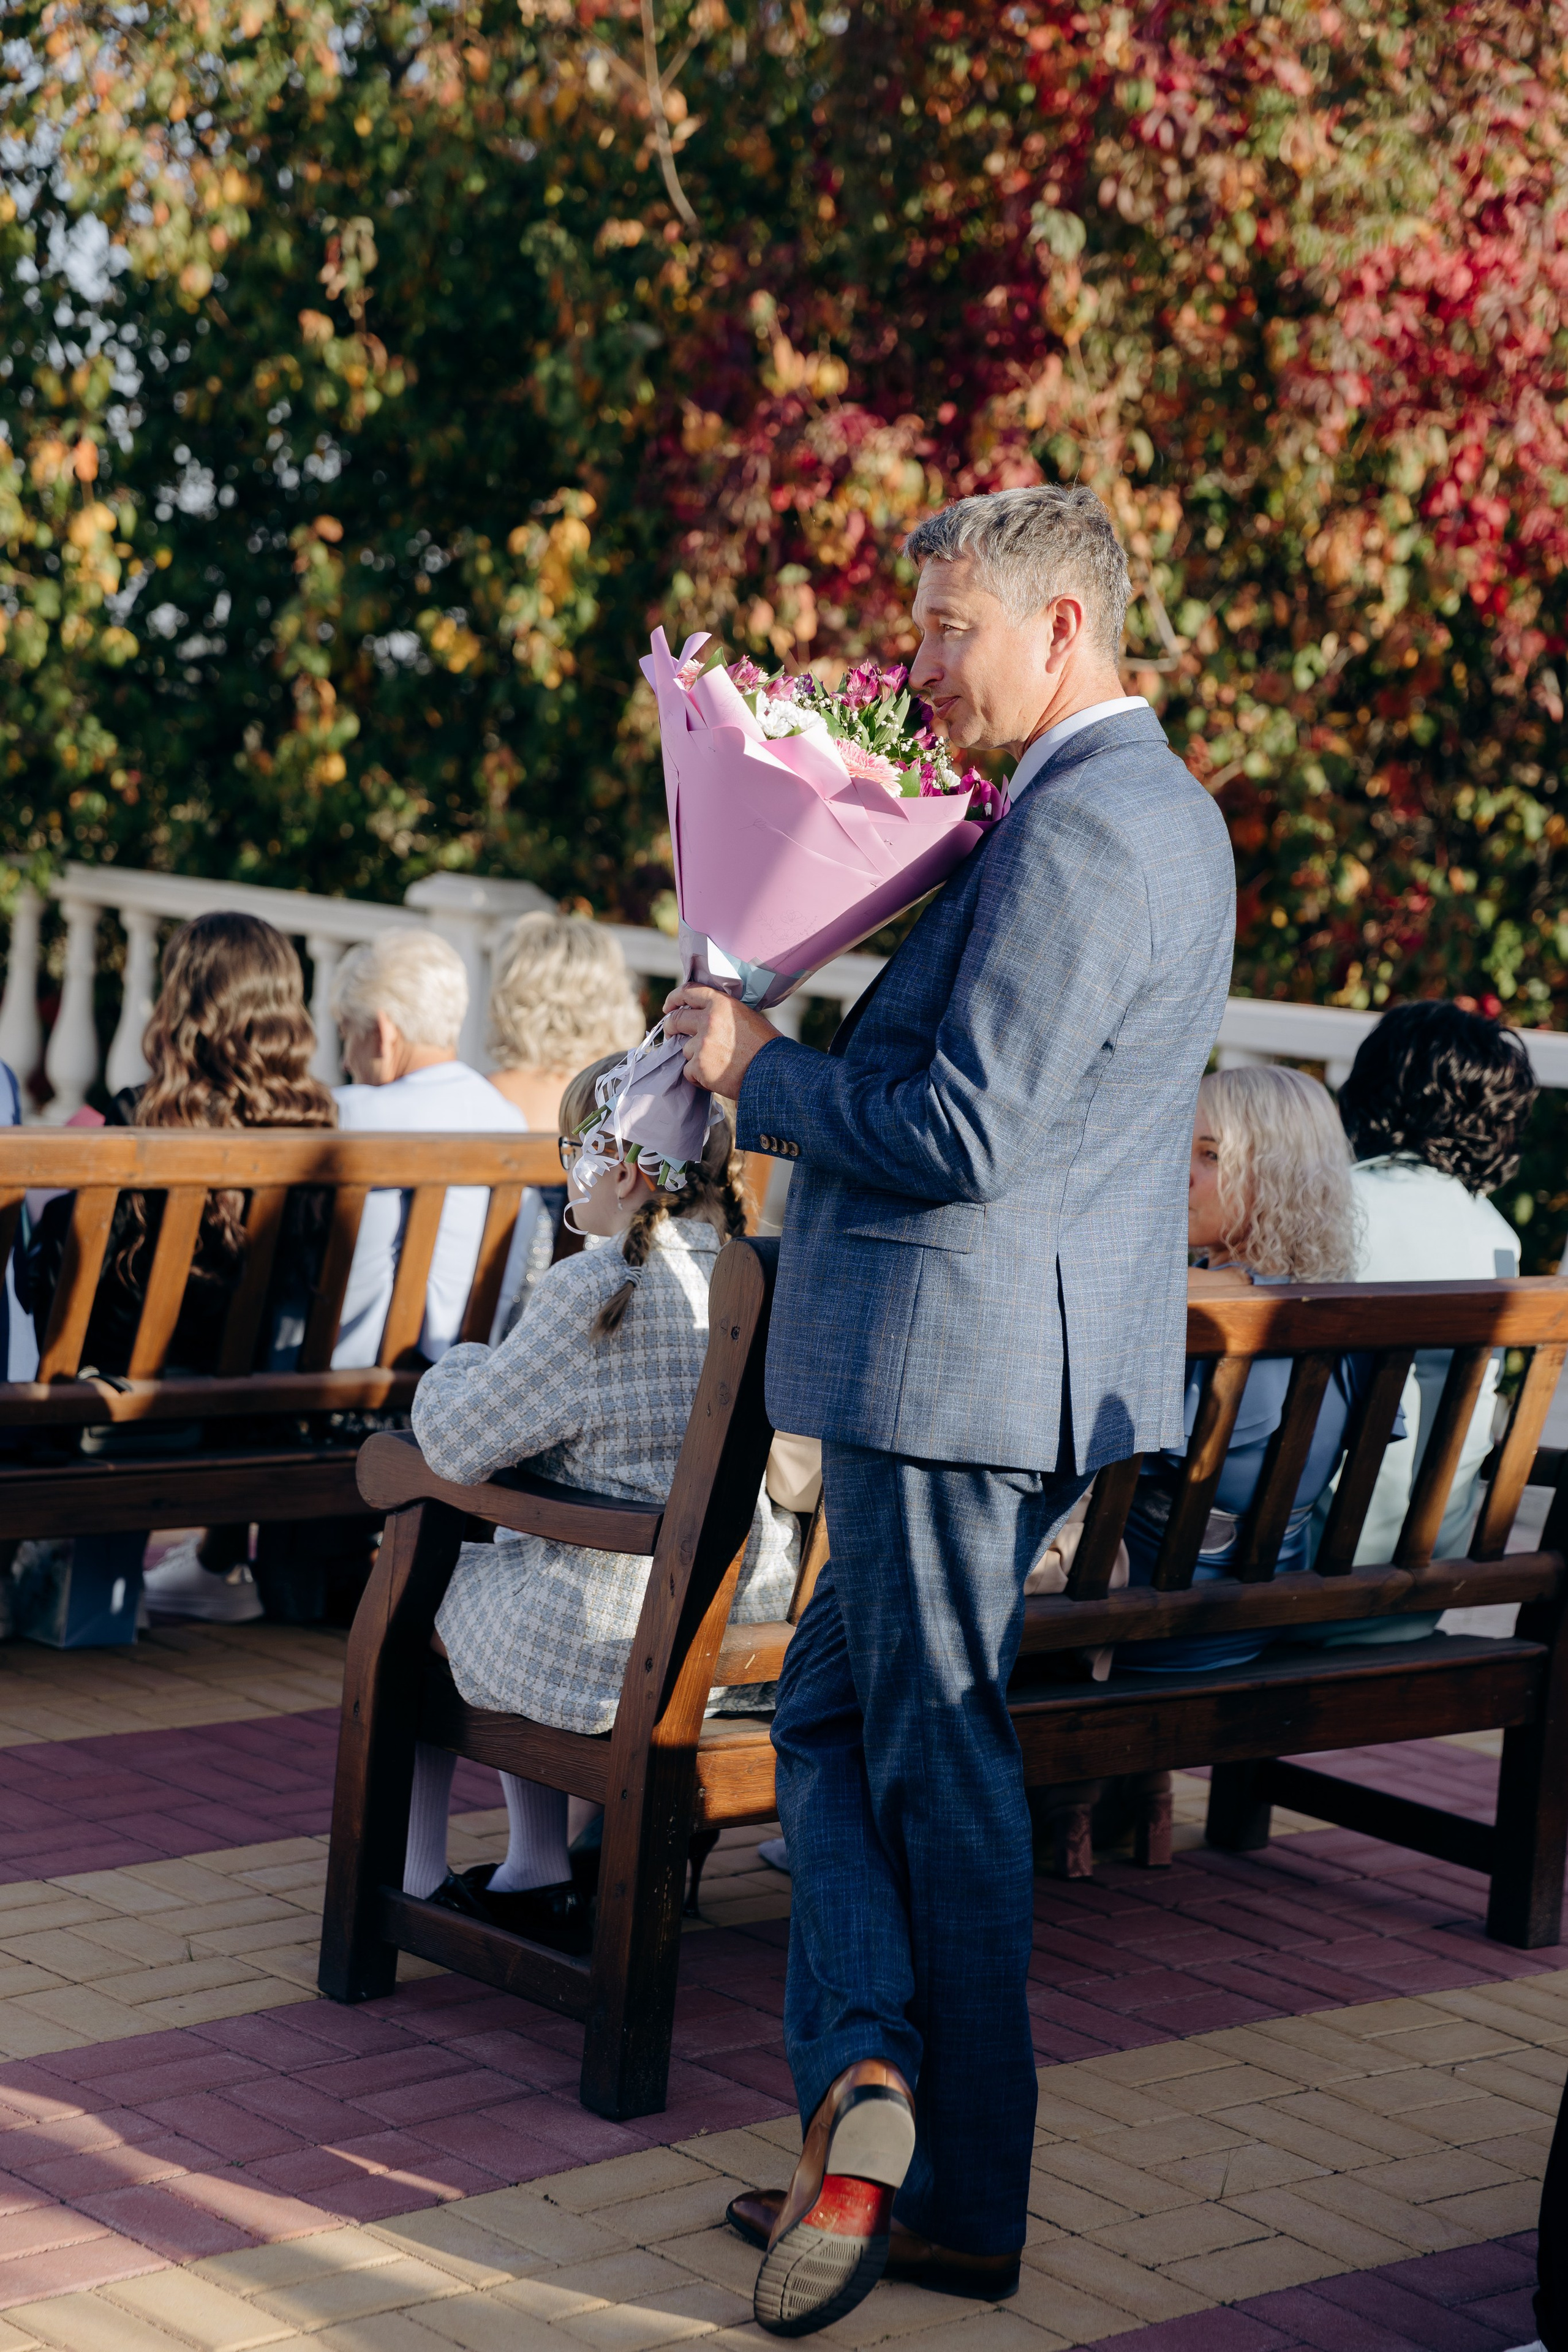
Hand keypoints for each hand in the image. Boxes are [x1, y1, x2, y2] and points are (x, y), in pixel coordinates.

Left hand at [664, 986, 780, 1093]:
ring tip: (716, 1065)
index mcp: (721, 1004)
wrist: (774, 1072)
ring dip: (695, 1058)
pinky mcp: (699, 1066)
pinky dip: (698, 1077)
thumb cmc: (766, 1046)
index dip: (674, 998)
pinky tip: (715, 1078)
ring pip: (685, 1049)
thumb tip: (704, 1015)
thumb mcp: (747, 1017)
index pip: (689, 992)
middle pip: (677, 1019)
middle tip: (671, 1033)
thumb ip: (724, 1013)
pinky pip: (688, 1071)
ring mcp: (702, 1044)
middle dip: (670, 1026)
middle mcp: (708, 1020)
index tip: (669, 1007)